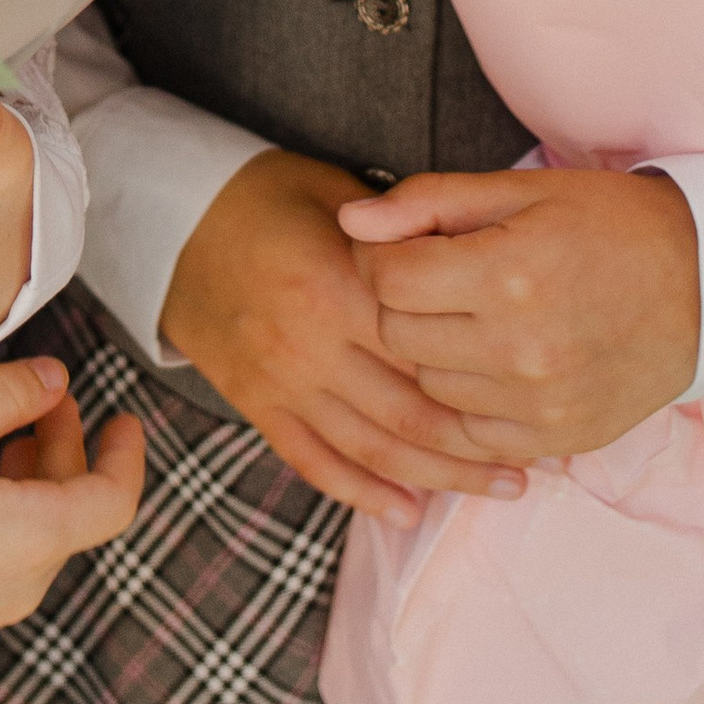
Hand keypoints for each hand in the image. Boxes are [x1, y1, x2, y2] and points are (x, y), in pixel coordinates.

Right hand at [0, 351, 143, 670]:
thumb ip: (7, 394)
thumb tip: (55, 379)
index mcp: (38, 539)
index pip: (116, 500)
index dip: (127, 454)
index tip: (123, 417)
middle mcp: (25, 586)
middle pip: (71, 512)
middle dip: (63, 448)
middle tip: (41, 400)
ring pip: (34, 538)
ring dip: (30, 482)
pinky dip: (1, 517)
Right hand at [161, 149, 527, 525]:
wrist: (168, 220)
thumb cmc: (264, 196)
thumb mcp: (335, 193)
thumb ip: (401, 232)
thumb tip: (472, 264)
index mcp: (336, 285)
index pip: (428, 348)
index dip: (485, 380)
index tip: (534, 396)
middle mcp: (309, 343)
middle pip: (409, 412)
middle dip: (475, 448)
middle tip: (530, 466)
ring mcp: (279, 380)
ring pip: (371, 448)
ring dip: (437, 478)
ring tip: (494, 490)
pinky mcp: (254, 403)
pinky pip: (314, 462)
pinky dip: (363, 493)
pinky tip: (408, 511)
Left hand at [340, 164, 702, 460]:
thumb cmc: (608, 224)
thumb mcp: (518, 190)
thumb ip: (426, 203)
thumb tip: (350, 222)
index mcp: (506, 273)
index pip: (387, 278)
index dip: (383, 256)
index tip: (409, 246)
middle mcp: (519, 348)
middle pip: (398, 334)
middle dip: (405, 302)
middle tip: (444, 278)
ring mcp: (539, 404)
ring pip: (428, 385)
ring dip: (436, 350)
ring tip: (478, 316)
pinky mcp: (558, 439)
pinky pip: (470, 430)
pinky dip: (471, 398)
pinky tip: (499, 361)